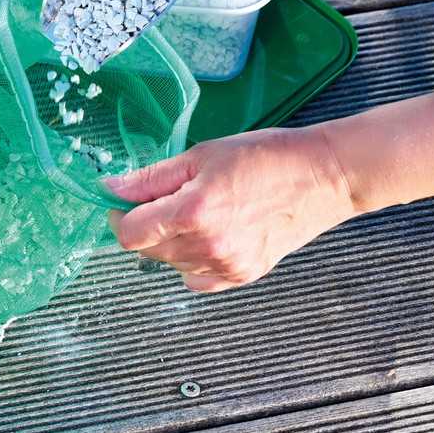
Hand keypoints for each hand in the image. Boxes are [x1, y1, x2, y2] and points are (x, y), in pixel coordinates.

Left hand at [104, 128, 355, 291]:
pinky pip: (198, 277)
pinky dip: (195, 259)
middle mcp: (207, 246)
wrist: (322, 177)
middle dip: (146, 226)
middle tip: (167, 199)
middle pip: (147, 251)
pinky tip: (214, 233)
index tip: (125, 201)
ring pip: (172, 263)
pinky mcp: (243, 276)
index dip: (119, 216)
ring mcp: (226, 266)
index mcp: (192, 212)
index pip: (129, 233)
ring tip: (201, 211)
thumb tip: (111, 188)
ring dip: (172, 242)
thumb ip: (152, 178)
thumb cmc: (265, 156)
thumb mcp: (202, 155)